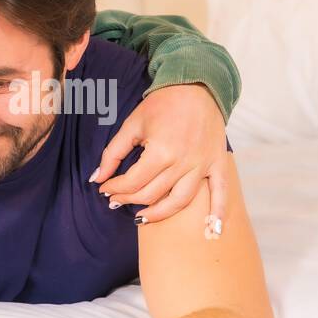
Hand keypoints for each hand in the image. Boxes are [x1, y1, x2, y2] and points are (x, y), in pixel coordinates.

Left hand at [90, 83, 227, 229]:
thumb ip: (113, 152)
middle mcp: (183, 162)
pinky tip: (214, 231)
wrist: (196, 85)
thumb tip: (96, 177)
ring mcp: (202, 165)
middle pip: (152, 194)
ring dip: (159, 213)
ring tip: (142, 217)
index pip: (133, 182)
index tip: (105, 188)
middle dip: (129, 199)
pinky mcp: (217, 163)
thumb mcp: (132, 124)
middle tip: (116, 199)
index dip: (115, 187)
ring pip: (179, 201)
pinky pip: (221, 192)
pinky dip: (219, 213)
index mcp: (160, 151)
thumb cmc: (162, 103)